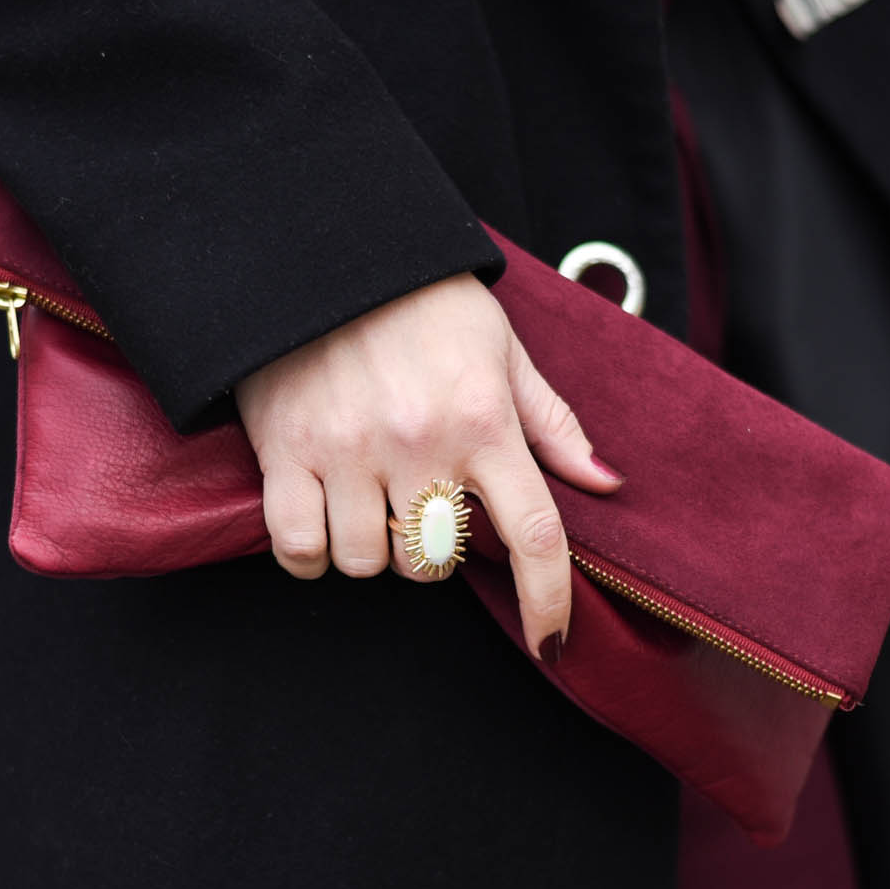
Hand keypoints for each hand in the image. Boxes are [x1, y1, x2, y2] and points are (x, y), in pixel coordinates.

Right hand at [232, 273, 621, 655]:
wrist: (323, 247)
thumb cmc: (423, 301)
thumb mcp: (503, 350)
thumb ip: (552, 423)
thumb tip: (603, 484)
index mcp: (484, 420)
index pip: (534, 534)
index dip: (549, 599)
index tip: (552, 641)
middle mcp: (420, 442)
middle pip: (436, 564)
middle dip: (435, 555)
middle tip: (423, 509)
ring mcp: (349, 450)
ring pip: (368, 564)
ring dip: (373, 552)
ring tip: (371, 504)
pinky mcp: (286, 450)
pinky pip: (299, 548)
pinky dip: (310, 553)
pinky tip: (322, 522)